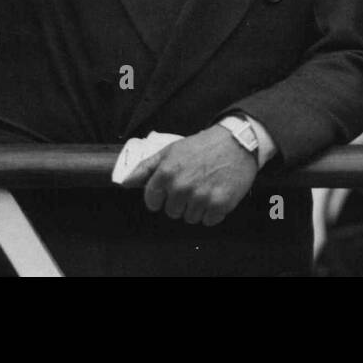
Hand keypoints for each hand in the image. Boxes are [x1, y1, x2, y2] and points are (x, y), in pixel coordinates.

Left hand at [123, 125, 257, 225]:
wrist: (237, 141)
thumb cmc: (202, 145)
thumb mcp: (170, 150)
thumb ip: (146, 168)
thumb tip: (125, 183)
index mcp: (166, 173)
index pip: (152, 202)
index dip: (161, 196)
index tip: (171, 188)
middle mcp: (182, 187)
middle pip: (172, 212)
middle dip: (180, 201)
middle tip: (194, 184)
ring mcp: (201, 197)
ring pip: (190, 218)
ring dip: (197, 207)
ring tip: (206, 187)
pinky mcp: (220, 204)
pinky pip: (209, 221)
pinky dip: (213, 211)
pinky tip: (217, 193)